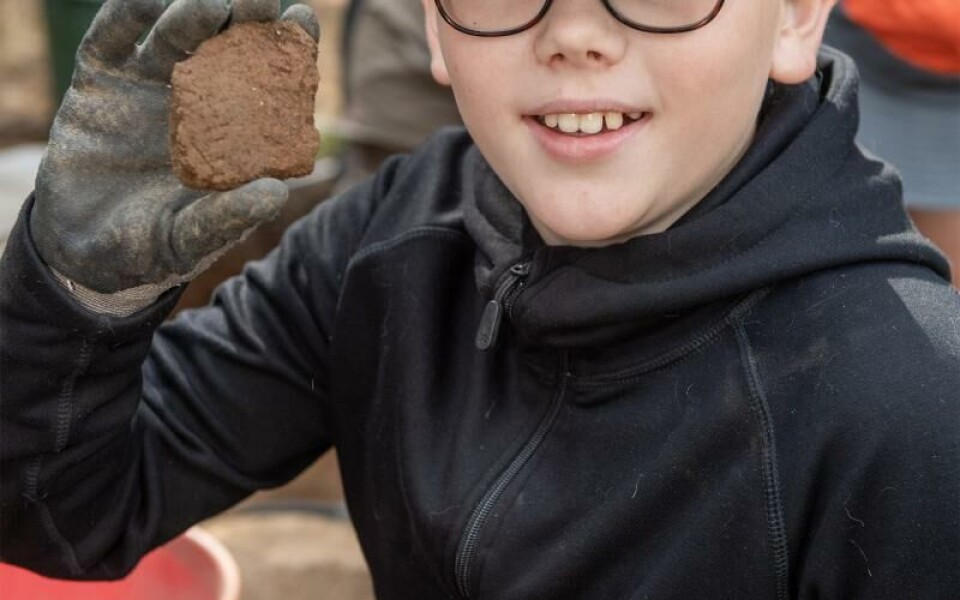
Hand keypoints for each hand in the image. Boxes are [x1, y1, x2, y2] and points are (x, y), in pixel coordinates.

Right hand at [30, 0, 319, 295]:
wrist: (81, 253)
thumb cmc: (151, 248)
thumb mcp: (191, 239)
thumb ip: (228, 217)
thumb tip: (276, 194)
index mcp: (229, 132)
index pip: (265, 81)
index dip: (285, 49)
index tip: (303, 18)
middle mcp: (193, 101)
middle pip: (221, 46)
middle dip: (242, 17)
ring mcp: (144, 88)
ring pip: (169, 36)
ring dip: (189, 14)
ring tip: (210, 5)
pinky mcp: (98, 84)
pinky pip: (109, 40)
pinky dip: (125, 16)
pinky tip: (145, 0)